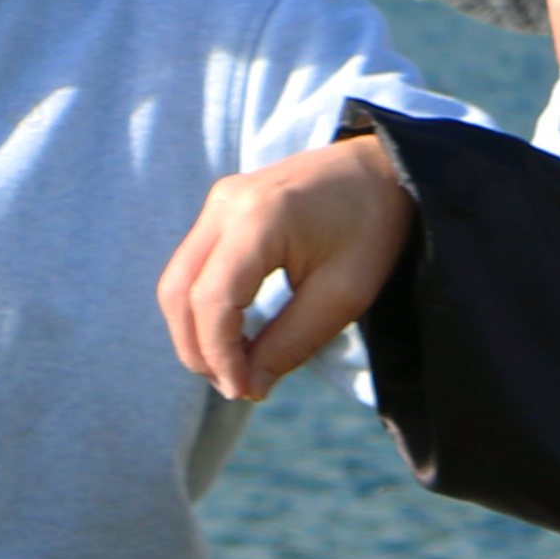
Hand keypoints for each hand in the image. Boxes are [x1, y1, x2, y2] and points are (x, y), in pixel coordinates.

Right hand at [160, 138, 421, 401]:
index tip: (244, 390)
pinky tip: (233, 336)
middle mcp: (226, 204)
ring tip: (233, 368)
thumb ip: (291, 343)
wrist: (382, 168)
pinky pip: (192, 266)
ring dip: (194, 331)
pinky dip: (202, 307)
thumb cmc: (373, 228)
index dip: (219, 355)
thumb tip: (248, 386)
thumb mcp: (344, 295)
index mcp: (259, 219)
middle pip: (178, 291)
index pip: (211, 300)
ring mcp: (219, 201)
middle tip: (234, 386)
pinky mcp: (222, 206)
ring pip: (177, 280)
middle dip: (197, 349)